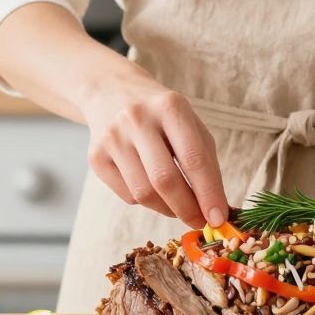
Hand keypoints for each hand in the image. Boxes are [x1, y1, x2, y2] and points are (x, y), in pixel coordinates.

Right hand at [79, 72, 228, 229]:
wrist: (112, 93)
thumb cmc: (161, 116)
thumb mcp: (190, 125)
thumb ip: (206, 164)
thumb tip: (216, 210)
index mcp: (170, 107)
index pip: (194, 158)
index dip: (208, 193)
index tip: (218, 219)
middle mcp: (137, 119)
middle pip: (165, 180)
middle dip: (187, 209)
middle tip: (199, 222)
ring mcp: (113, 137)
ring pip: (143, 193)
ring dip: (167, 209)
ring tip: (177, 205)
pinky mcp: (95, 156)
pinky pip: (127, 195)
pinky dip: (146, 201)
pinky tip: (151, 187)